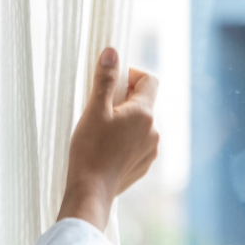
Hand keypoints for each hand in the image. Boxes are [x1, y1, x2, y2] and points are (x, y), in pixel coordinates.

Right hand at [57, 47, 159, 232]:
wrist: (91, 191)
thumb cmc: (90, 150)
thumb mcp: (94, 110)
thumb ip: (104, 79)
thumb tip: (112, 52)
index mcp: (144, 113)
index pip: (149, 79)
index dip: (131, 74)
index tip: (110, 83)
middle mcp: (154, 130)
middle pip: (143, 101)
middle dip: (123, 99)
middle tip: (99, 108)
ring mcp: (151, 149)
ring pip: (140, 123)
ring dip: (124, 119)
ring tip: (100, 130)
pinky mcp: (143, 164)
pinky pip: (137, 142)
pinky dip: (125, 138)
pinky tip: (105, 148)